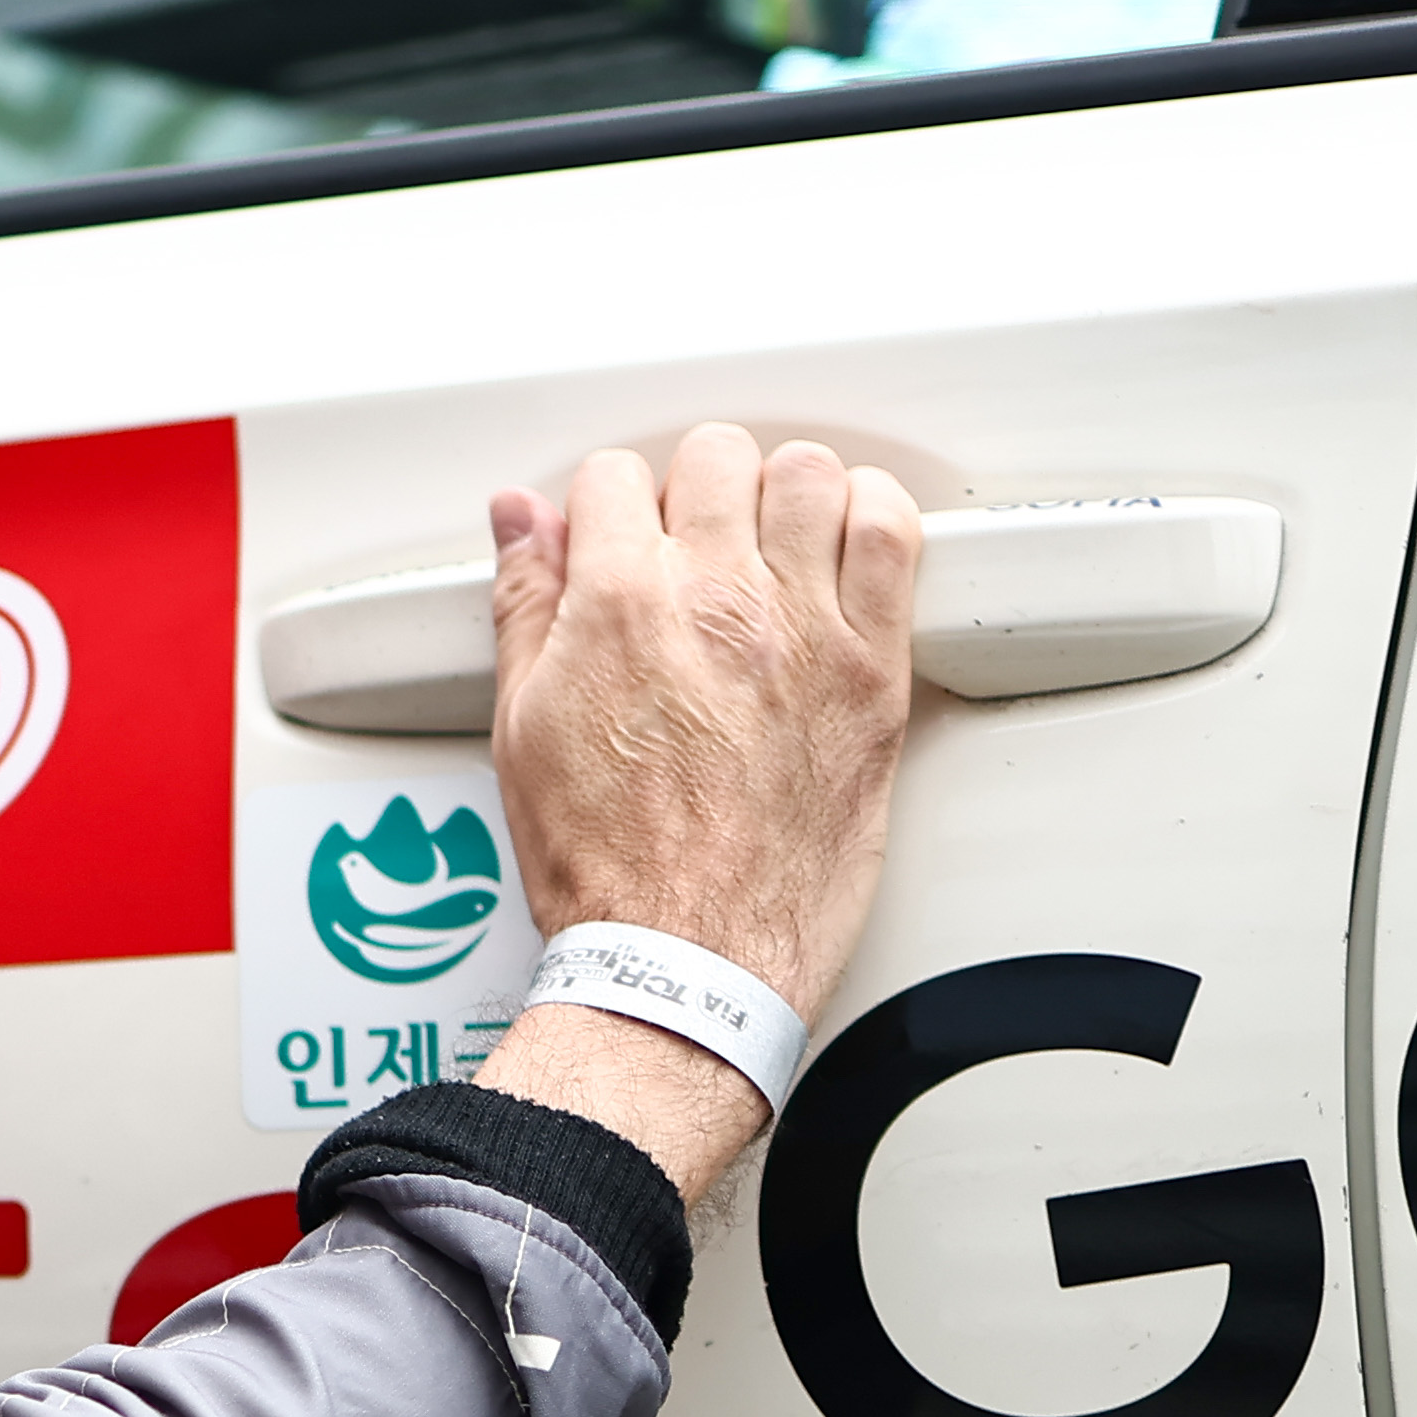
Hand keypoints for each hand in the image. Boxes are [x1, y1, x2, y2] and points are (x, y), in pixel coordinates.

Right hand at [467, 425, 921, 1199]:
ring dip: (783, 493)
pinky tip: (844, 551)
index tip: (618, 542)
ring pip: (811, 475)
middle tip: (689, 540)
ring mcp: (806, 631)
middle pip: (716, 456)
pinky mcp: (873, 672)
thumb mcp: (521, 726)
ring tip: (767, 540)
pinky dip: (873, 521)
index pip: (614, 476)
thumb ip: (526, 603)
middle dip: (692, 488)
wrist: (689, 960)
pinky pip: (895, 539)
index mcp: (621, 606)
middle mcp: (720, 602)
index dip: (608, 508)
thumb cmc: (608, 868)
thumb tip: (522, 521)